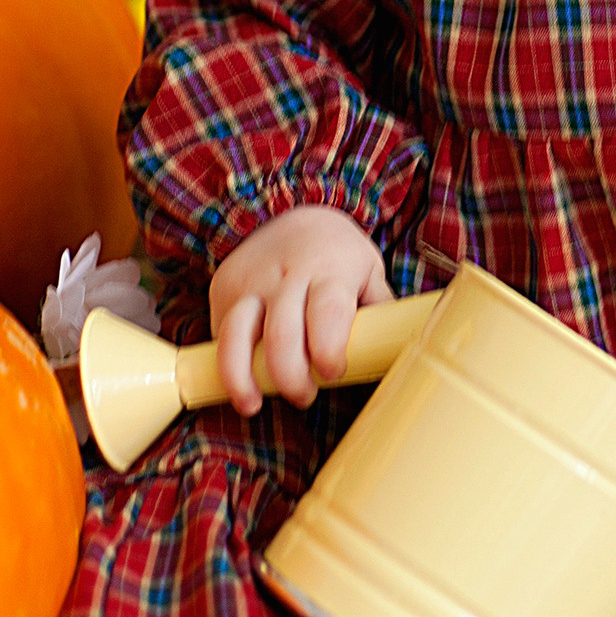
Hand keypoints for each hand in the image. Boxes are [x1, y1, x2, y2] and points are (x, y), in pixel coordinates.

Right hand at [208, 205, 392, 416]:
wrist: (289, 212)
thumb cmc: (337, 255)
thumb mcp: (368, 273)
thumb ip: (379, 314)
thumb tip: (395, 359)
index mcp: (331, 268)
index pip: (328, 313)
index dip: (328, 351)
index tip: (333, 371)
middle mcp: (287, 274)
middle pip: (282, 335)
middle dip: (291, 377)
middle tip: (304, 395)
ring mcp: (251, 281)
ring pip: (235, 335)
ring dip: (241, 378)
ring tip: (251, 405)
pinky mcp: (224, 290)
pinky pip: (220, 334)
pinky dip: (226, 364)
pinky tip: (238, 382)